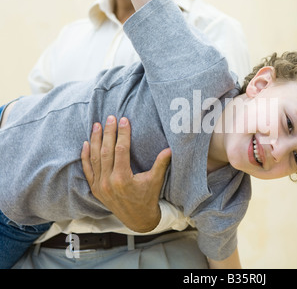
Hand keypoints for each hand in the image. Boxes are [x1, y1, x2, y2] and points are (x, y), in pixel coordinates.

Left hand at [81, 115, 171, 232]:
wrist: (137, 220)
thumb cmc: (148, 199)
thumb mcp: (156, 181)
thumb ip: (161, 164)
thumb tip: (170, 148)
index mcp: (123, 179)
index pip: (121, 150)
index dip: (123, 134)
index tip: (124, 120)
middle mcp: (108, 182)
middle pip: (106, 151)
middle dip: (108, 133)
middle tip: (110, 117)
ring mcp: (100, 186)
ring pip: (95, 158)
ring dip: (95, 140)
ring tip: (97, 125)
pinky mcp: (95, 189)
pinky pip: (88, 170)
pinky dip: (85, 157)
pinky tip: (86, 144)